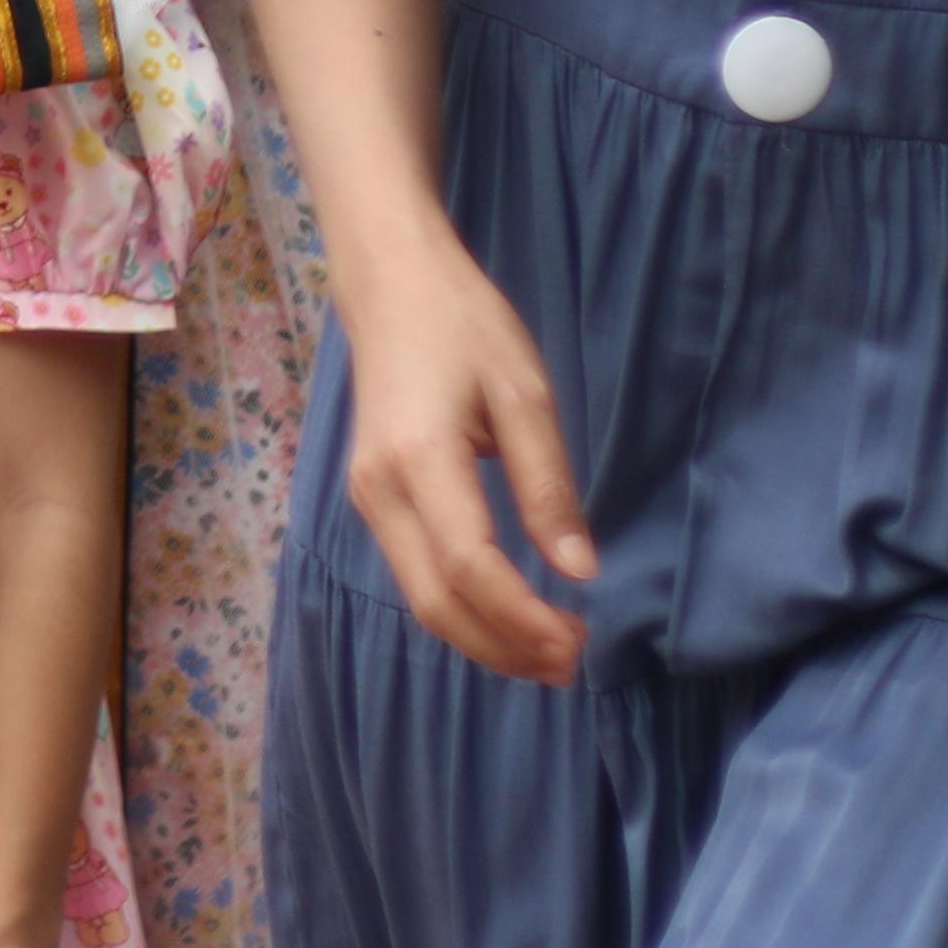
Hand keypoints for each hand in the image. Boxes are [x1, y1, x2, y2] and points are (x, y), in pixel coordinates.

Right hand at [333, 224, 595, 684]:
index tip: (581, 639)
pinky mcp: (371, 497)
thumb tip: (579, 572)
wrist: (390, 284)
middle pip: (435, 601)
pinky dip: (462, 609)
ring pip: (419, 597)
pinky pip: (414, 574)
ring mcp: (367, 497)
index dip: (524, 617)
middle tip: (573, 663)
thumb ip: (548, 486)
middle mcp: (379, 490)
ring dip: (483, 637)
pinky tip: (507, 614)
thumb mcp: (525, 394)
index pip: (470, 566)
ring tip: (548, 652)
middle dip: (504, 646)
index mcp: (419, 460)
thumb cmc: (464, 326)